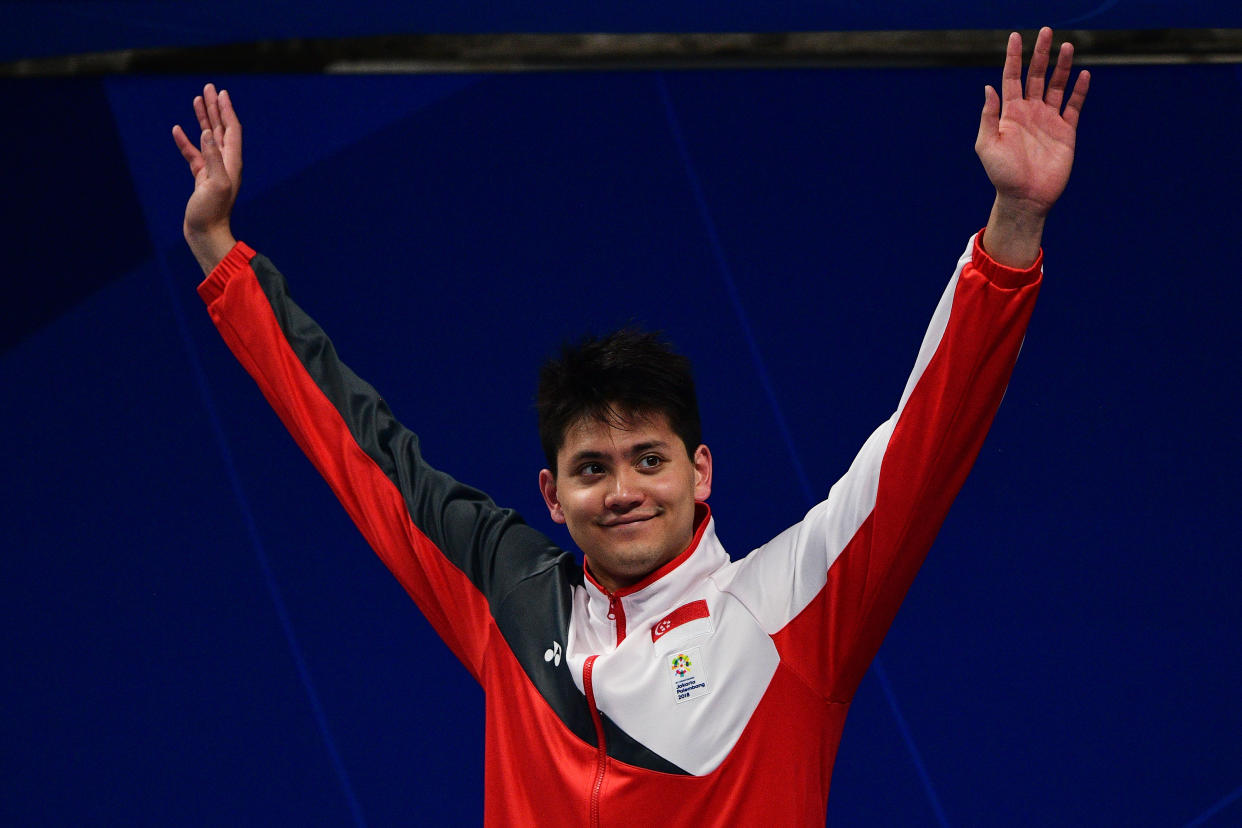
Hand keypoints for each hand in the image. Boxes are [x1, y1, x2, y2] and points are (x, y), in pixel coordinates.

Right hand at [172, 84, 241, 274]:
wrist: (205, 234)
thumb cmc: (212, 213)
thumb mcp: (214, 184)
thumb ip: (212, 158)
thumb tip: (206, 133)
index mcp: (232, 162)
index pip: (231, 129)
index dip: (226, 110)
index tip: (221, 92)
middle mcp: (225, 164)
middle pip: (220, 129)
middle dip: (215, 108)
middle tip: (208, 88)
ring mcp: (212, 170)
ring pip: (207, 138)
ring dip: (203, 119)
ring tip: (197, 99)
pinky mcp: (201, 178)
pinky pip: (194, 154)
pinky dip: (187, 141)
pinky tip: (178, 130)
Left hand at [976, 28, 1089, 267]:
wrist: (1024, 198)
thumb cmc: (1001, 174)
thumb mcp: (986, 145)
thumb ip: (988, 116)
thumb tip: (988, 88)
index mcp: (1010, 113)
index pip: (1012, 78)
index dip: (1013, 57)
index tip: (1015, 37)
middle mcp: (1030, 112)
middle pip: (1037, 76)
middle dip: (1041, 54)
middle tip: (1046, 32)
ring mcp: (1049, 120)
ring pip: (1058, 86)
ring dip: (1062, 66)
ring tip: (1067, 46)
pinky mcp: (1066, 131)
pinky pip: (1074, 106)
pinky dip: (1079, 90)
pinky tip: (1083, 74)